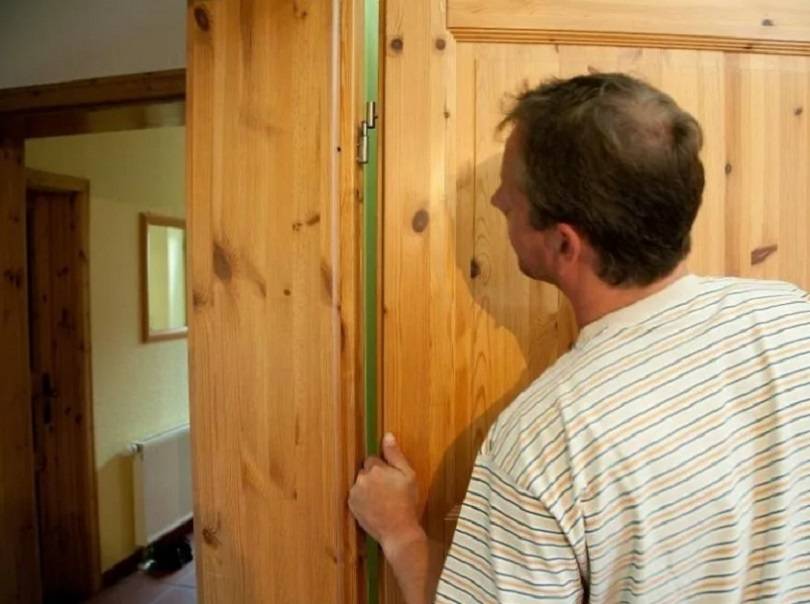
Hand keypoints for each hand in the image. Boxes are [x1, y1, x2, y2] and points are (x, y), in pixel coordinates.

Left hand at [349, 433, 423, 554]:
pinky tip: (374, 507)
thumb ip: (395, 454)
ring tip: (382, 500)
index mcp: (375, 468)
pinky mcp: (351, 505)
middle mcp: (361, 478)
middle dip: (374, 477)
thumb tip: (387, 435)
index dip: (383, 468)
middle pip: (366, 471)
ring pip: (361, 483)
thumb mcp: (408, 475)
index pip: (373, 459)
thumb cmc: (407, 503)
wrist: (398, 531)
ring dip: (368, 487)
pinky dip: (363, 499)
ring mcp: (354, 492)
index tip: (391, 479)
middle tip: (388, 490)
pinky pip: (356, 495)